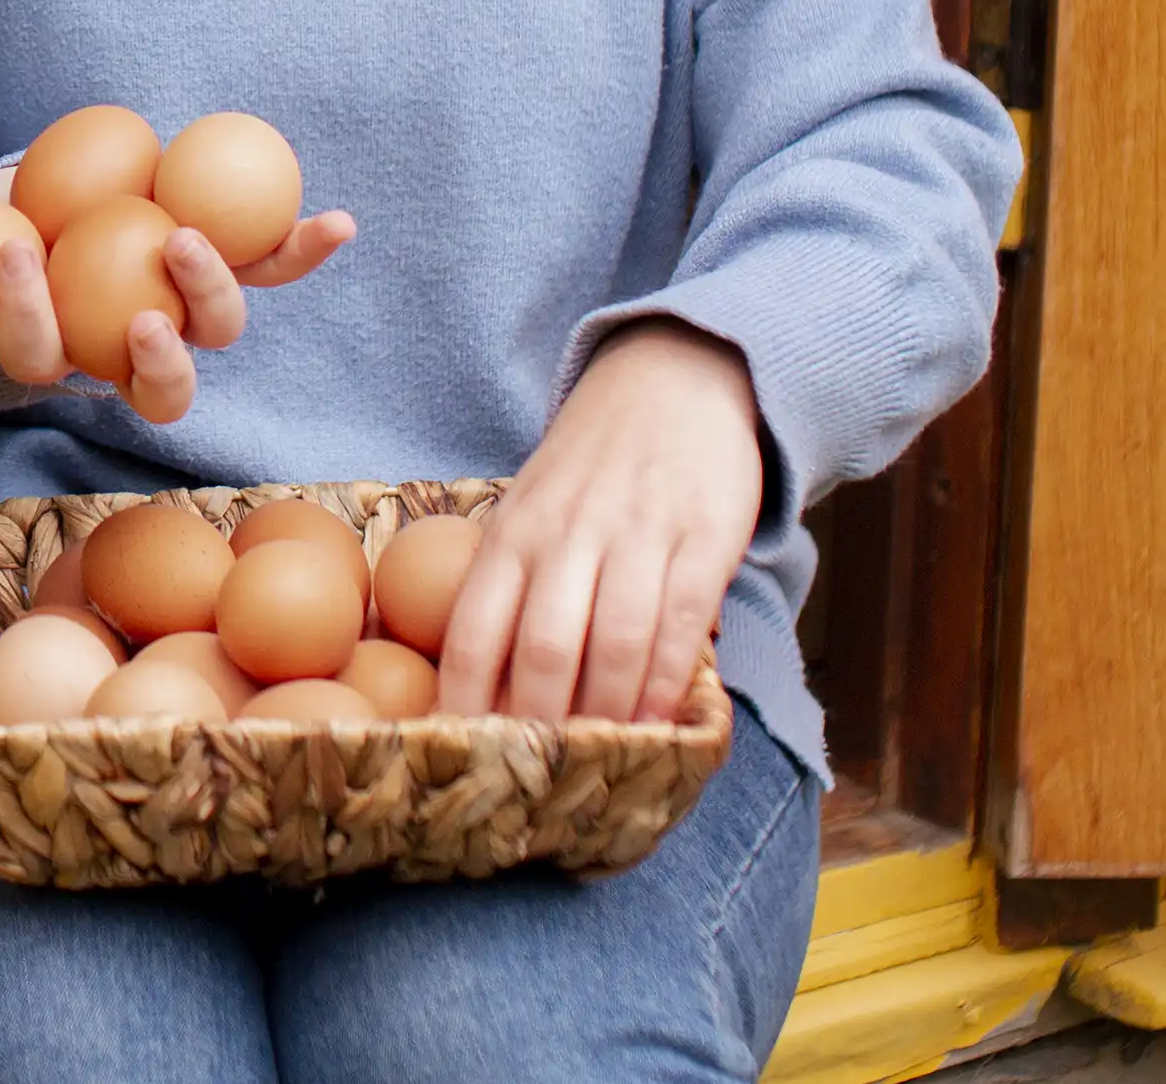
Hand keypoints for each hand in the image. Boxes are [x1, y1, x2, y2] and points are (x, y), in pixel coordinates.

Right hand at [0, 167, 358, 423]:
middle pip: (160, 383)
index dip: (32, 324)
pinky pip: (274, 262)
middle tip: (141, 312)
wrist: (62, 210)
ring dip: (213, 294)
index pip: (51, 363)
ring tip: (192, 241)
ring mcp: (190, 315)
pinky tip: (340, 221)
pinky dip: (306, 245)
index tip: (17, 258)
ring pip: (215, 329)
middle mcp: (139, 354)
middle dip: (157, 359)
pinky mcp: (231, 265)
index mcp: (69, 359)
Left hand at [437, 318, 760, 726]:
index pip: (472, 632)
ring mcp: (635, 536)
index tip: (463, 761)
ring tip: (601, 764)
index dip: (465, 705)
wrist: (675, 381)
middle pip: (541, 651)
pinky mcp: (701, 539)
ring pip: (612, 645)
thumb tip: (484, 689)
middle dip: (538, 727)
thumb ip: (511, 584)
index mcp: (511, 532)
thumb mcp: (531, 508)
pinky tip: (657, 721)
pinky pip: (678, 624)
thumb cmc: (591, 466)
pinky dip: (666, 682)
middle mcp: (566, 536)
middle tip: (538, 784)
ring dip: (606, 716)